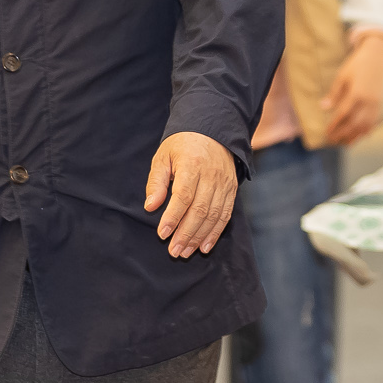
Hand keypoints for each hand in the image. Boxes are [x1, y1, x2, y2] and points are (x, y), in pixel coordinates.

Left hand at [144, 131, 237, 257]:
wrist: (212, 130)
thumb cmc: (182, 145)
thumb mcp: (163, 156)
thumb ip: (156, 182)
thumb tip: (151, 207)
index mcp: (192, 165)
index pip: (183, 196)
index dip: (173, 217)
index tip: (162, 234)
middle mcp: (211, 175)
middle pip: (200, 209)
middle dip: (186, 234)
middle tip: (173, 251)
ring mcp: (224, 183)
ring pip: (214, 215)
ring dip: (199, 237)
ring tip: (185, 252)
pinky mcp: (232, 189)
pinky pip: (225, 214)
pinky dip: (216, 233)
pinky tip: (204, 246)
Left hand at [320, 32, 382, 145]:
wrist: (378, 56)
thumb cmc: (357, 65)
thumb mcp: (342, 76)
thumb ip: (334, 93)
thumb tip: (323, 108)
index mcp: (357, 93)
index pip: (343, 114)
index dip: (334, 125)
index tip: (326, 132)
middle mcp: (368, 101)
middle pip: (354, 123)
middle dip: (343, 134)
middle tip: (332, 141)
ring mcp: (377, 104)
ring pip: (366, 126)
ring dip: (354, 136)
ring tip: (344, 144)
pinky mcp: (381, 104)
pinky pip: (374, 122)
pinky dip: (366, 131)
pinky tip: (359, 137)